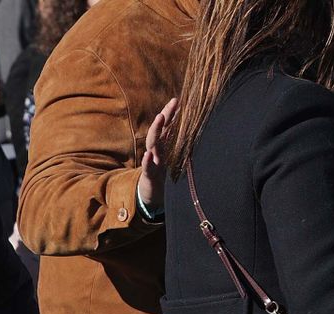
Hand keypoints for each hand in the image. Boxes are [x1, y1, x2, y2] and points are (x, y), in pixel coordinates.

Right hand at [136, 96, 177, 215]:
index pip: (165, 126)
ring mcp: (151, 161)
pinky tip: (147, 154)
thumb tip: (186, 123)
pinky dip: (146, 161)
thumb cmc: (161, 171)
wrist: (151, 193)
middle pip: (159, 130)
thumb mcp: (169, 154)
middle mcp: (155, 150)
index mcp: (162, 145)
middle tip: (172, 103)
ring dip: (156, 130)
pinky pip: (147, 167)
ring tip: (159, 118)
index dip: (170, 113)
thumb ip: (173, 140)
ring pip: (152, 144)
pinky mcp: (149, 175)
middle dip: (164, 116)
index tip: (177, 99)